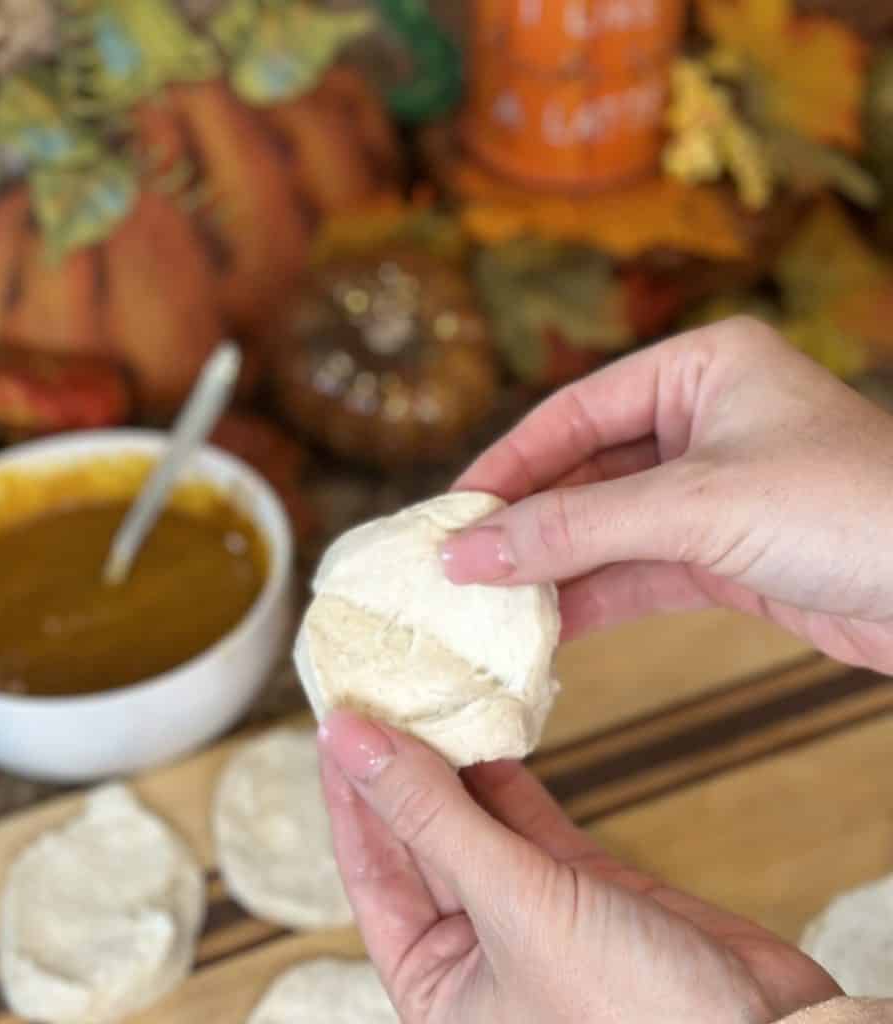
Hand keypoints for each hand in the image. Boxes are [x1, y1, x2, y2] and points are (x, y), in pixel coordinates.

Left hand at [319, 711, 839, 1023]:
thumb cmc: (633, 1018)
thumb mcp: (513, 909)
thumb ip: (430, 817)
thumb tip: (349, 740)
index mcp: (432, 986)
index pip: (368, 867)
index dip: (349, 790)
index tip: (338, 717)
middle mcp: (471, 951)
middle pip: (415, 836)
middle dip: (398, 764)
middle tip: (383, 684)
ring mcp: (527, 912)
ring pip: (470, 819)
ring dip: (451, 758)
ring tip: (429, 690)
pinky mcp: (579, 883)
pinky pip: (524, 815)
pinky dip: (505, 770)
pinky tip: (488, 723)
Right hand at [442, 317, 892, 672]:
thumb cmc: (851, 510)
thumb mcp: (699, 506)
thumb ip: (577, 528)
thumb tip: (466, 552)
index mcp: (700, 370)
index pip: (574, 411)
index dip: (507, 464)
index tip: (451, 514)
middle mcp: (701, 423)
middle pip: (584, 472)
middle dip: (525, 523)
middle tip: (455, 565)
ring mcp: (712, 493)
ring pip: (606, 528)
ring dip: (551, 567)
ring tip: (486, 603)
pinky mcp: (725, 555)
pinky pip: (638, 571)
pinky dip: (591, 597)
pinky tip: (543, 625)